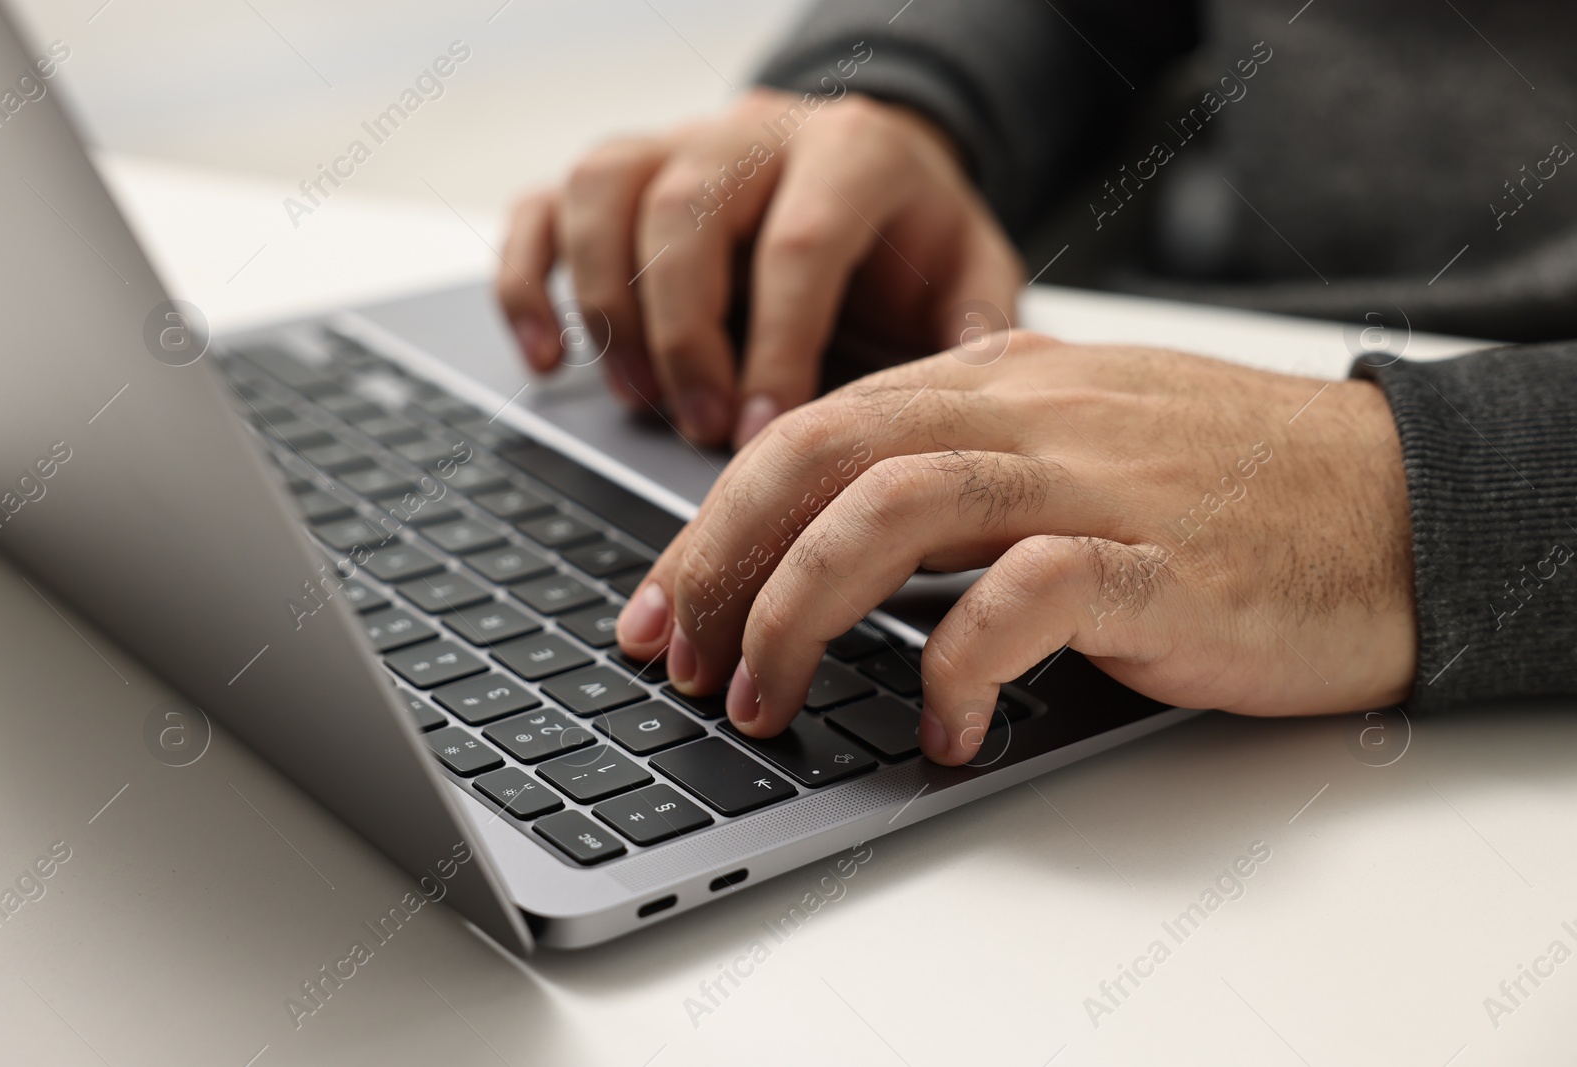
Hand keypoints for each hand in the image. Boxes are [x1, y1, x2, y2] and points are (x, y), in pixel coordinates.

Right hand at [497, 88, 1021, 446]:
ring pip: (603, 189)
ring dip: (607, 306)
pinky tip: (549, 360)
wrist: (870, 173)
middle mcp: (753, 132)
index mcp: (851, 151)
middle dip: (685, 334)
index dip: (779, 345)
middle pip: (685, 211)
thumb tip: (950, 408)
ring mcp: (675, 143)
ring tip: (638, 400)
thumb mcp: (971, 274)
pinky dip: (529, 283)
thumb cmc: (911, 240)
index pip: (799, 243)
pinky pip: (542, 206)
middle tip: (699, 426)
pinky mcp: (619, 175)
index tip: (768, 432)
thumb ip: (973, 329)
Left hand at [614, 333, 1416, 764]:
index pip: (815, 428)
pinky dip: (961, 664)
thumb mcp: (1080, 437)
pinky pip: (1030, 596)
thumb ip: (968, 453)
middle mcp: (1032, 414)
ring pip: (897, 506)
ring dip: (800, 610)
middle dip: (722, 560)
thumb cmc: (1235, 488)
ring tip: (762, 702)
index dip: (715, 520)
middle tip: (679, 658)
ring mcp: (1097, 482)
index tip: (665, 604)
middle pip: (824, 454)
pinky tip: (939, 730)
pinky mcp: (1162, 563)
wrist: (1406, 504)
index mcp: (1000, 383)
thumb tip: (841, 519)